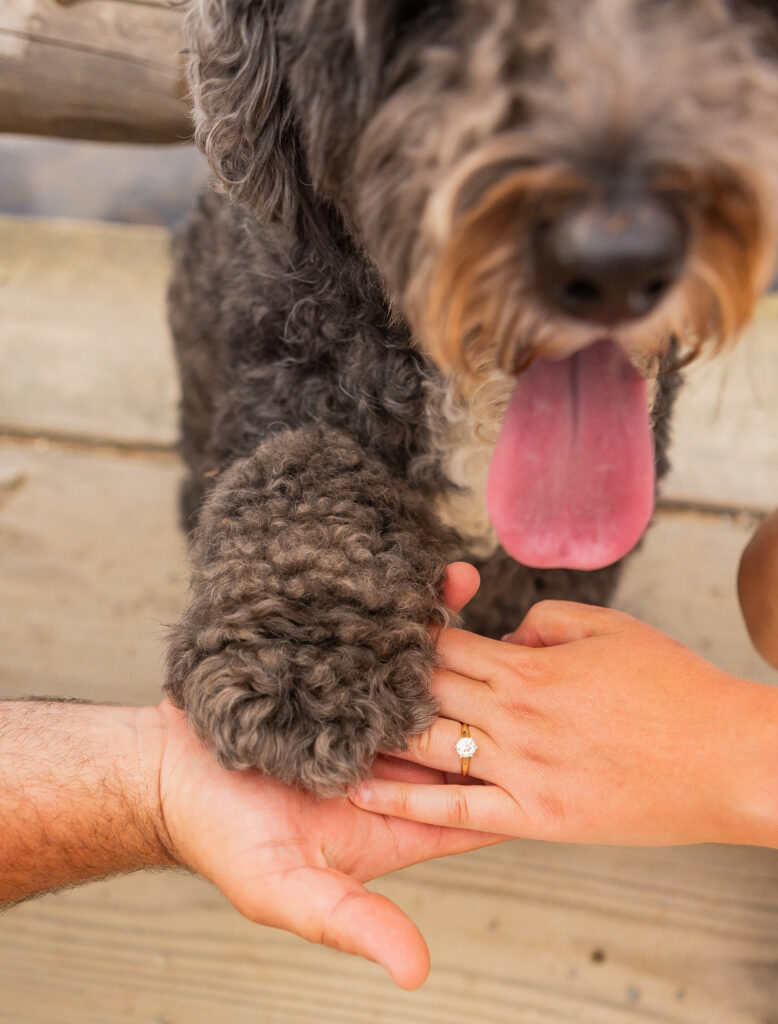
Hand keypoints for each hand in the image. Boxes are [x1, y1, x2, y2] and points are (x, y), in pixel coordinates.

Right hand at [150, 563, 499, 989]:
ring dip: (470, 642)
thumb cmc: (225, 837)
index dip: (518, 773)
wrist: (166, 770)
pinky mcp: (347, 671)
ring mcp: (374, 709)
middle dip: (506, 693)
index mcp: (401, 813)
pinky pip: (396, 642)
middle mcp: (398, 757)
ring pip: (441, 675)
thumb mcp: (286, 889)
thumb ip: (350, 921)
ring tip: (498, 603)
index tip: (554, 740)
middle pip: (471, 725)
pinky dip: (420, 615)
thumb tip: (415, 970)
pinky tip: (443, 583)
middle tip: (540, 659)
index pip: (481, 798)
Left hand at [349, 600, 777, 847]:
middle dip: (379, 680)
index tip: (369, 632)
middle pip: (427, 690)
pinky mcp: (535, 818)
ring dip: (379, 732)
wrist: (729, 760)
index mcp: (531, 667)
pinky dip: (405, 802)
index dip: (404, 637)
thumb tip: (507, 632)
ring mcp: (522, 770)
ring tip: (329, 723)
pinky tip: (364, 792)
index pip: (447, 645)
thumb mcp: (611, 629)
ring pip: (429, 744)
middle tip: (330, 672)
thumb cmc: (676, 690)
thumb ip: (547, 622)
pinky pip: (456, 809)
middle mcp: (516, 716)